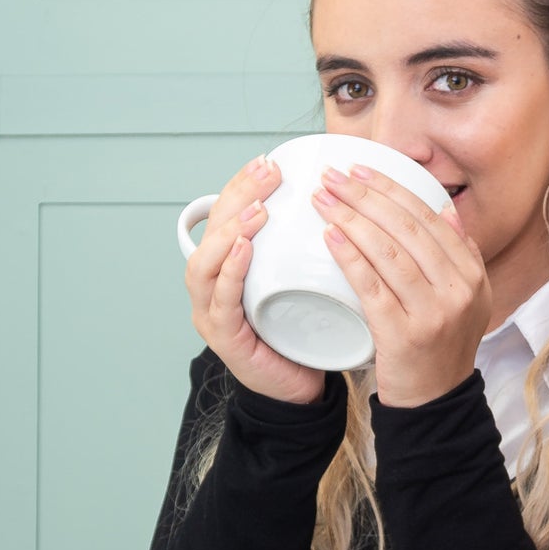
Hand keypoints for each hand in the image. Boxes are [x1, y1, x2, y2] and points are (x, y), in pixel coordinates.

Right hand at [184, 157, 326, 405]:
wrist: (301, 388)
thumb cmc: (304, 332)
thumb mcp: (305, 280)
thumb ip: (308, 246)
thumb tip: (344, 200)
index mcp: (229, 268)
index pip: (225, 217)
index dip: (242, 186)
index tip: (268, 161)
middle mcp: (212, 287)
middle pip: (210, 232)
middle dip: (237, 197)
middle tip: (267, 173)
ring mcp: (212, 314)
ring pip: (204, 264)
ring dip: (229, 231)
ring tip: (257, 210)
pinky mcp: (225, 339)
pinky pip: (220, 301)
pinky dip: (229, 272)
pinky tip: (242, 250)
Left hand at [310, 164, 491, 408]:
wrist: (436, 401)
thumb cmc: (440, 345)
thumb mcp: (467, 298)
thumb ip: (460, 255)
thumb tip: (444, 209)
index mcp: (474, 275)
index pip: (430, 218)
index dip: (393, 189)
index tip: (361, 169)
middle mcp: (460, 290)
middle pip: (407, 230)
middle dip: (366, 196)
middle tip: (332, 176)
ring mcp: (434, 313)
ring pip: (388, 253)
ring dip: (351, 219)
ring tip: (323, 199)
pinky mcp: (404, 334)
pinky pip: (372, 286)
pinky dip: (349, 257)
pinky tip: (329, 236)